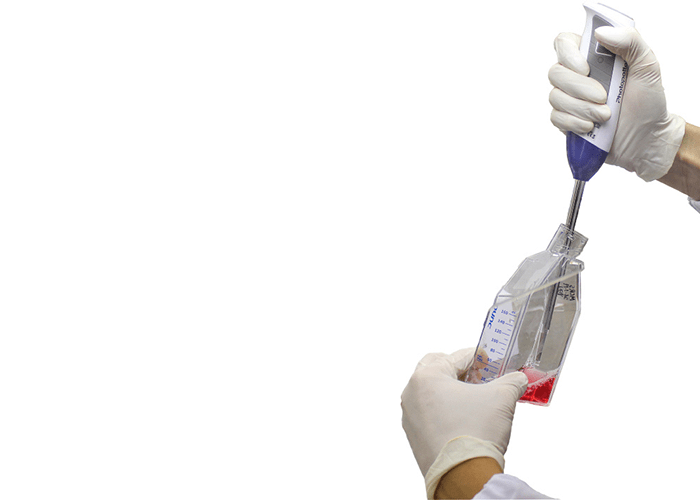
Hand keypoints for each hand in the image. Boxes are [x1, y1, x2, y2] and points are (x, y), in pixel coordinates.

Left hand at [401, 348, 527, 497]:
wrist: (464, 476)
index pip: (457, 357)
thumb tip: (519, 379)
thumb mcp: (501, 399)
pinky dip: (445, 411)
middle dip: (460, 371)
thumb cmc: (475, 432)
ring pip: (431, 393)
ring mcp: (410, 416)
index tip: (492, 360)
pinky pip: (429, 414)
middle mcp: (412, 393)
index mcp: (426, 377)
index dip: (480, 357)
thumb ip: (511, 382)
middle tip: (480, 376)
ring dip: (452, 391)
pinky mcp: (414, 436)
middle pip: (437, 370)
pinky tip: (464, 418)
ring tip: (475, 398)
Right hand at [548, 27, 684, 180]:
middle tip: (604, 97)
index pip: (564, 43)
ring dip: (581, 108)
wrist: (645, 139)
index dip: (569, 54)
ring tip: (605, 115)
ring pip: (555, 97)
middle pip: (555, 72)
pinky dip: (574, 123)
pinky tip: (591, 126)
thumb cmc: (648, 103)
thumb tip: (601, 32)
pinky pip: (556, 118)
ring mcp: (569, 99)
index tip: (587, 68)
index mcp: (593, 57)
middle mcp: (577, 76)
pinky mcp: (566, 120)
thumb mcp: (648, 67)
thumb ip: (631, 42)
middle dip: (580, 88)